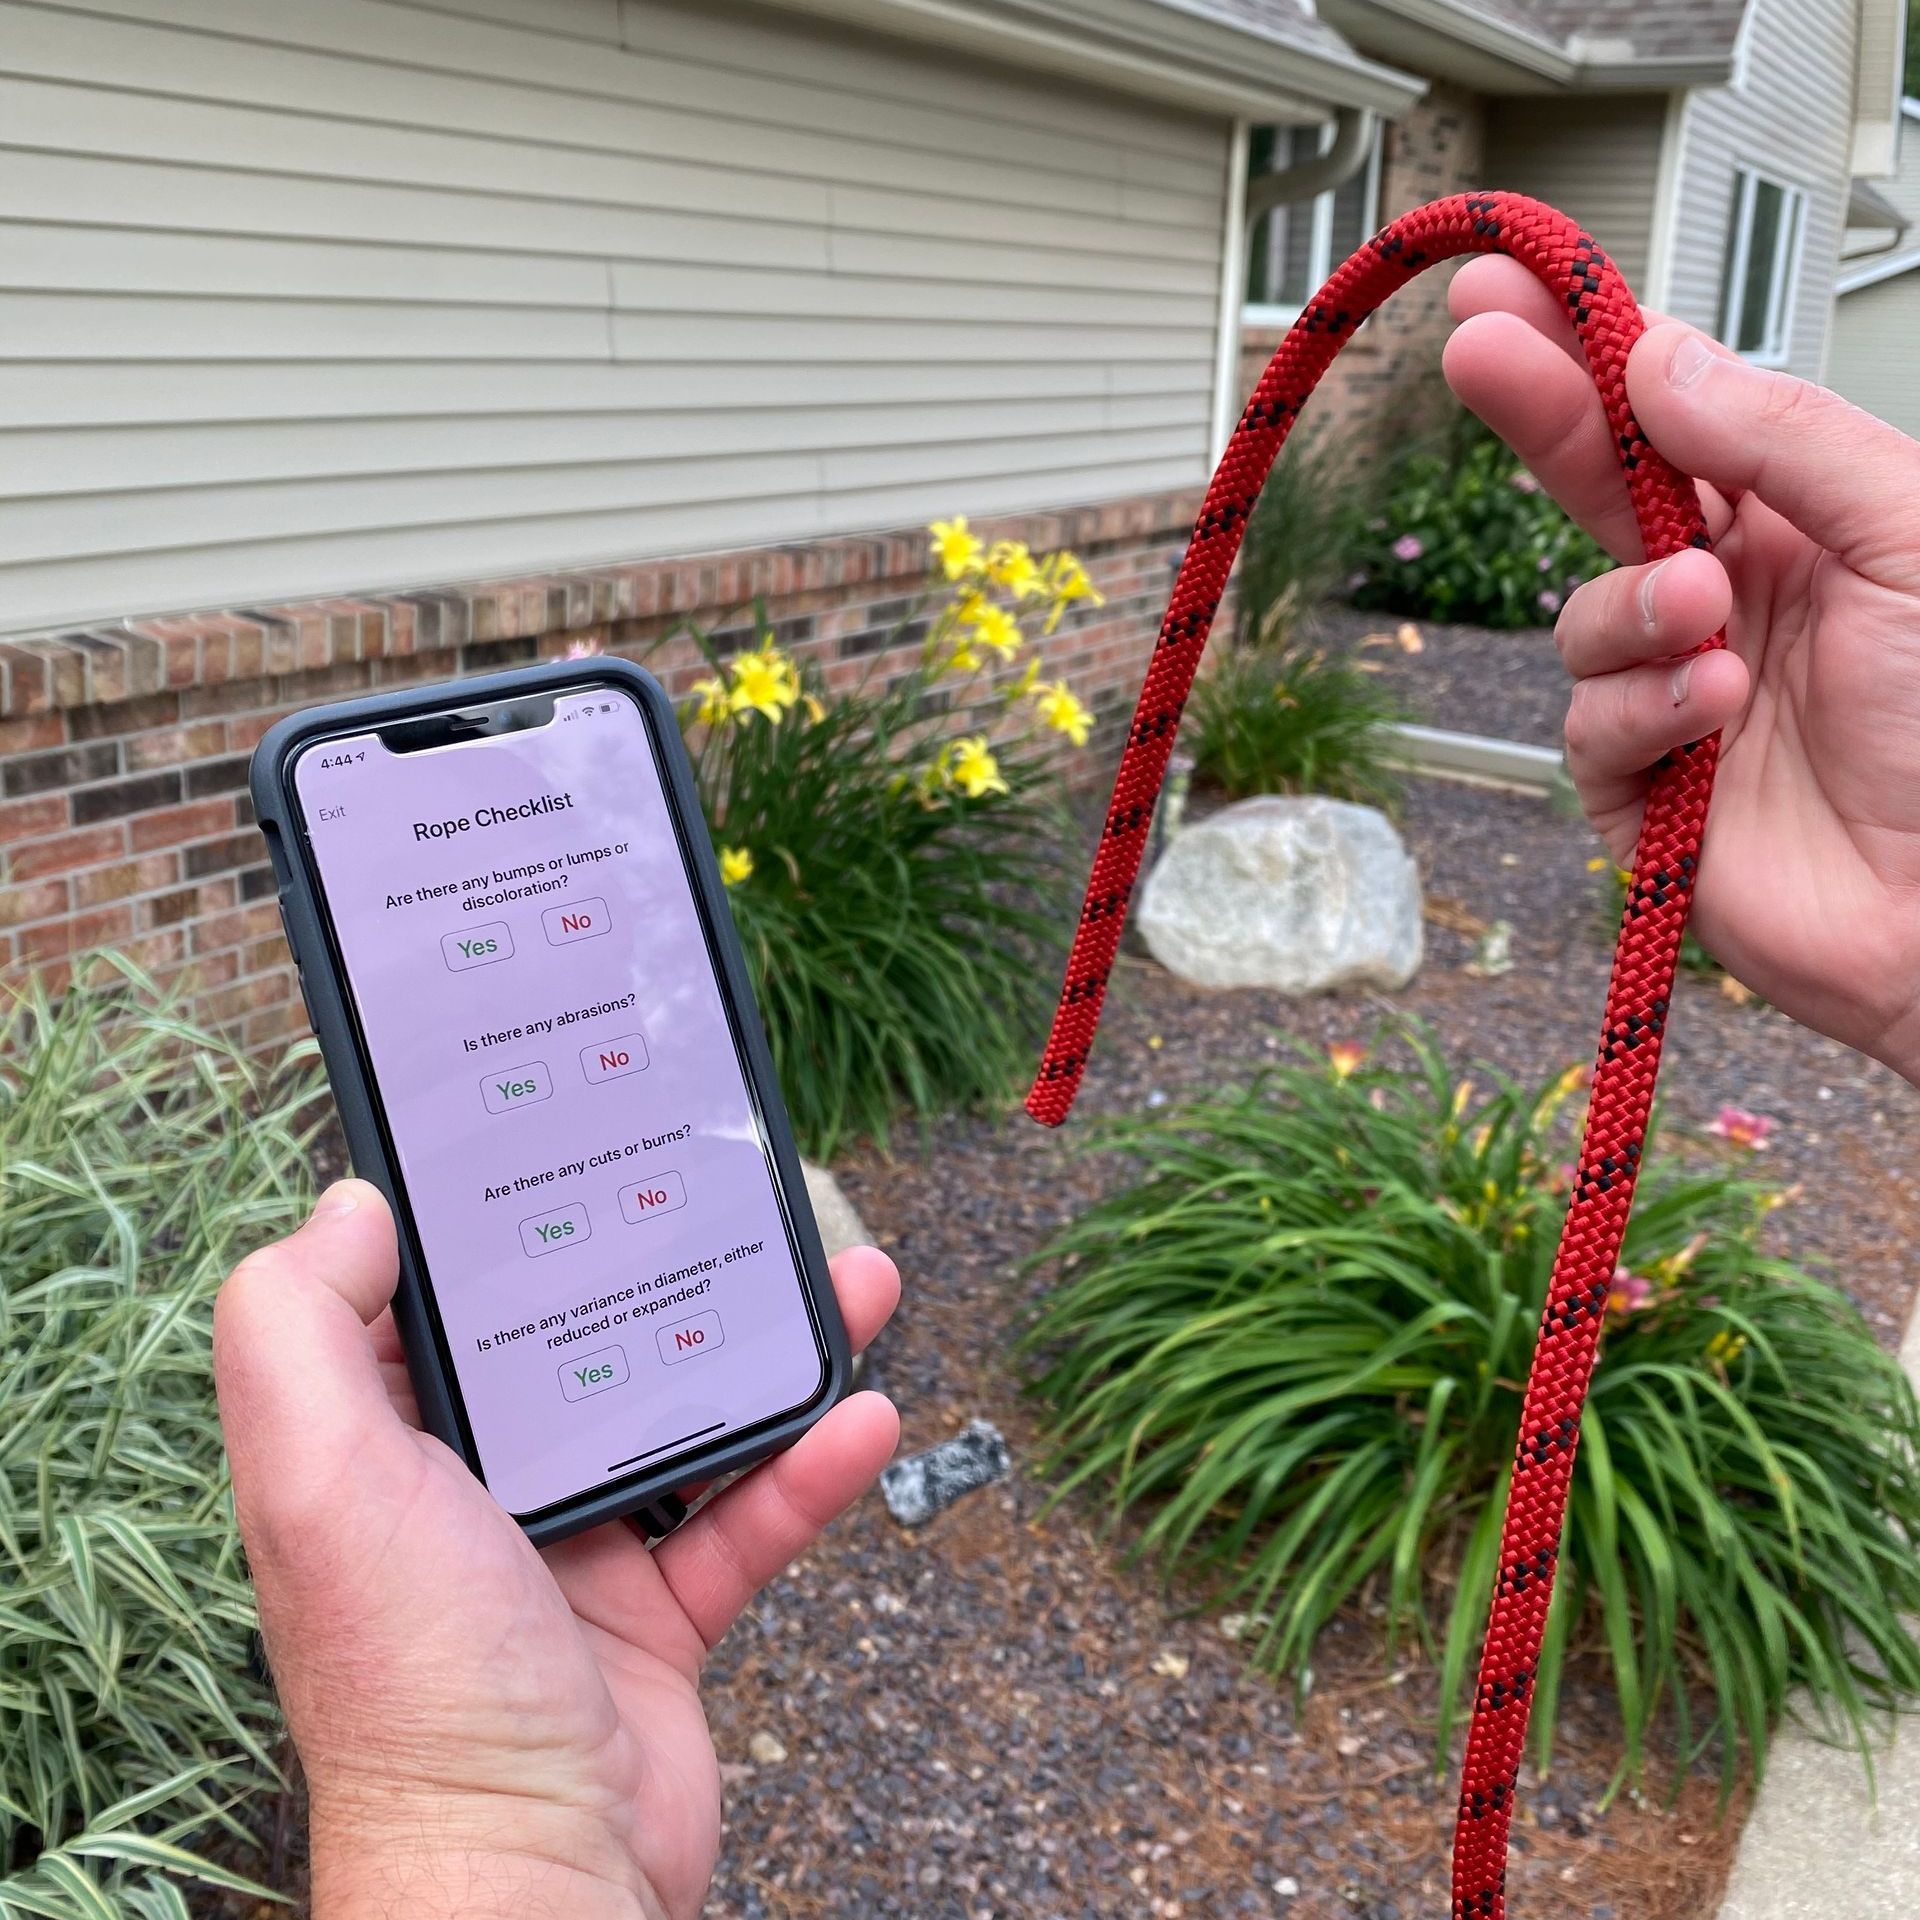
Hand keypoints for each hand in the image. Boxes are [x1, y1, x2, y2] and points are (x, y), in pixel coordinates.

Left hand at [214, 1181, 899, 1919]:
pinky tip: (864, 1414)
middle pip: (583, 1341)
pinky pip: (749, 1518)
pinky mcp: (661, 1615)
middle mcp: (475, 1491)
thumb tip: (353, 1203)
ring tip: (846, 1283)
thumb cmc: (411, 1685)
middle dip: (663, 1265)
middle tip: (731, 1193)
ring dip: (766, 1351)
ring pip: (685, 1415)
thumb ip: (299, 1328)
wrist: (532, 1879)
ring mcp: (575, 1552)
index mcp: (383, 1448)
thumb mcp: (317, 1480)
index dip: (492, 1214)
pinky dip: (808, 1469)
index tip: (562, 1135)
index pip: (432, 1300)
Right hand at [1445, 256, 1919, 1082]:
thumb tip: (1660, 363)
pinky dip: (1644, 713)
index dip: (1594, 353)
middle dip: (1540, 418)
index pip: (1675, 423)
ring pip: (1583, 622)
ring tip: (1709, 623)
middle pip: (1599, 495)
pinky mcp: (1644, 794)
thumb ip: (1784, 445)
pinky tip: (1713, 714)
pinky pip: (1590, 729)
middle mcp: (1728, 603)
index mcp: (1800, 529)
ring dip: (1633, 611)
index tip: (1518, 291)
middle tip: (1478, 348)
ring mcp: (1679, 698)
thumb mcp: (1910, 541)